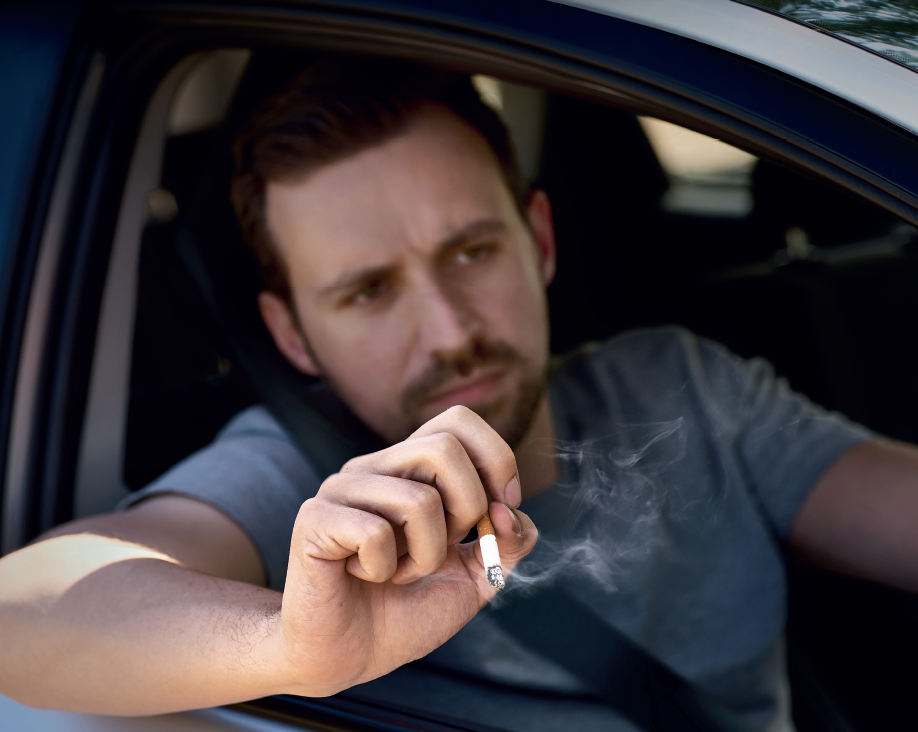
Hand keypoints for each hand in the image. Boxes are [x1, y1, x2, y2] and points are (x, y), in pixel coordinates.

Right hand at [277, 405, 536, 694]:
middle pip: (444, 448)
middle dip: (467, 509)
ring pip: (418, 499)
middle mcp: (375, 466)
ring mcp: (341, 488)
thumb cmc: (408, 609)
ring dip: (426, 556)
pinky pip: (375, 533)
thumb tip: (509, 509)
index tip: (499, 512)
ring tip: (401, 572)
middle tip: (444, 549)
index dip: (495, 460)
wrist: (349, 657)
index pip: (459, 421)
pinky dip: (386, 569)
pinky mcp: (314, 519)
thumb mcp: (477, 576)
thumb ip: (508, 540)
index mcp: (411, 467)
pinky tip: (366, 577)